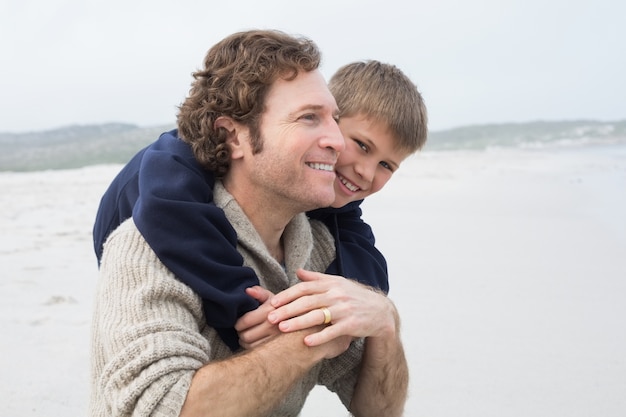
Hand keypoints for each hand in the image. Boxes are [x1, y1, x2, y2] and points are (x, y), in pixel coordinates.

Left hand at [234, 286, 280, 348]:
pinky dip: (251, 346)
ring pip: (250, 344)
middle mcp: (273, 325)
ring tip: (246, 334)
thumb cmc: (281, 307)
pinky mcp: (277, 347)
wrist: (299, 319)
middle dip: (240, 332)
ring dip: (244, 340)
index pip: (245, 321)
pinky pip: (257, 350)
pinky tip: (253, 340)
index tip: (238, 321)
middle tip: (240, 329)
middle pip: (246, 335)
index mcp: (269, 311)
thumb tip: (247, 291)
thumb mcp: (272, 297)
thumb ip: (259, 293)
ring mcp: (275, 338)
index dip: (238, 322)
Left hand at [268, 269, 397, 346]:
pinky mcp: (351, 324)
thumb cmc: (354, 296)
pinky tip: (306, 342)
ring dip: (298, 322)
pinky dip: (319, 337)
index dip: (288, 295)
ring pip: (317, 316)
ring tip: (283, 329)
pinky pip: (332, 331)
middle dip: (288, 309)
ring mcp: (344, 310)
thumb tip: (297, 271)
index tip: (273, 303)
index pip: (305, 288)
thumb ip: (316, 278)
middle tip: (271, 318)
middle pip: (308, 302)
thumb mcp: (337, 283)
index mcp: (331, 284)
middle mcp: (336, 295)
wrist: (380, 311)